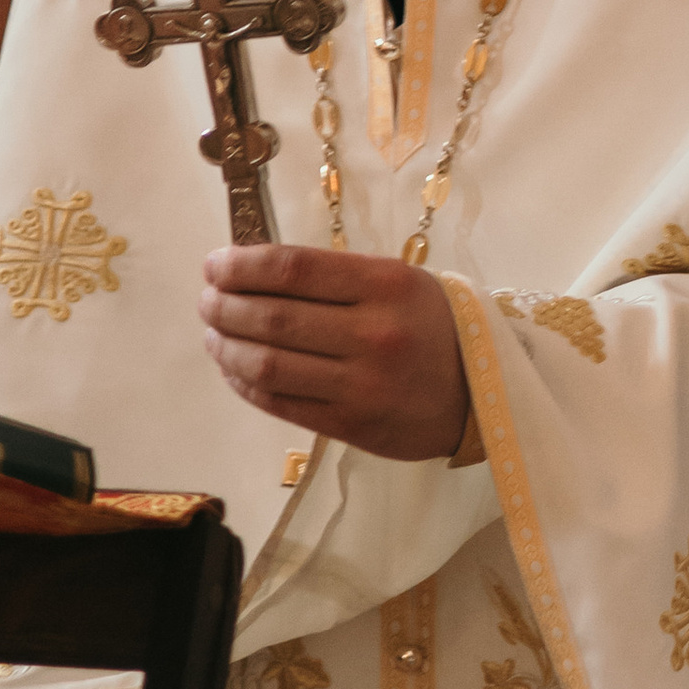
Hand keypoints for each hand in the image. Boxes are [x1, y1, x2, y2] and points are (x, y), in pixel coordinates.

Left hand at [202, 244, 471, 461]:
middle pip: (272, 318)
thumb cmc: (433, 327)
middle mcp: (374, 333)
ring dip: (226, 347)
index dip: (241, 266)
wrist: (482, 395)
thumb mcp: (399, 284)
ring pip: (267, 364)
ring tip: (212, 334)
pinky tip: (233, 369)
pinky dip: (245, 384)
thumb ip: (336, 278)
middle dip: (224, 306)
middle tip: (207, 300)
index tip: (215, 264)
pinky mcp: (351, 424)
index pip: (292, 270)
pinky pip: (280, 402)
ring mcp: (361, 384)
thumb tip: (253, 272)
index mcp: (387, 285)